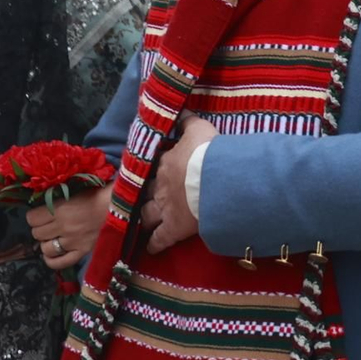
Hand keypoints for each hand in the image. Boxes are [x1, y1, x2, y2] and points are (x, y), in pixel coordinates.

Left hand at [28, 185, 111, 271]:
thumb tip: (39, 205)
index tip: (41, 214)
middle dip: (41, 229)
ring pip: (46, 248)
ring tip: (55, 237)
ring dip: (47, 243)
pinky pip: (60, 262)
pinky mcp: (83, 251)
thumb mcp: (73, 191)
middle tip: (50, 224)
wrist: (121, 205)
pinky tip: (52, 254)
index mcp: (60, 209)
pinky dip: (52, 260)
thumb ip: (56, 200)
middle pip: (37, 233)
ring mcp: (73, 241)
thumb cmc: (98, 194)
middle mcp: (64, 227)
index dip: (35, 216)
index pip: (32, 218)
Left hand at [145, 111, 216, 254]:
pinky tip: (150, 248)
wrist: (217, 178)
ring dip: (145, 219)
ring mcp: (165, 209)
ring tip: (143, 223)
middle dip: (146, 196)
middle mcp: (160, 187)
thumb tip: (179, 111)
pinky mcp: (173, 229)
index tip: (160, 173)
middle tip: (146, 199)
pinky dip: (154, 244)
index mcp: (166, 164)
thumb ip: (188, 121)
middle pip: (148, 193)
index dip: (158, 171)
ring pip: (148, 215)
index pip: (158, 167)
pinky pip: (160, 239)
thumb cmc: (209, 152)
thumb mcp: (200, 129)